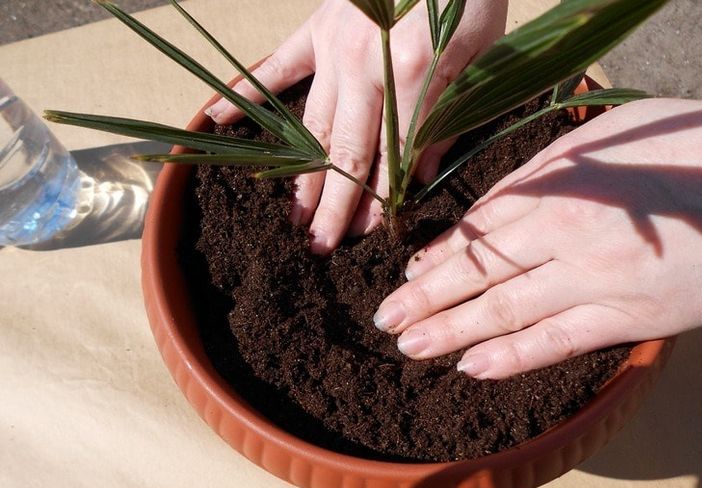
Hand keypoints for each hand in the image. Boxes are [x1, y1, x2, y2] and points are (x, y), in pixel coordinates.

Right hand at [207, 0, 506, 252]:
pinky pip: (278, 64)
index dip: (378, 199)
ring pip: (314, 123)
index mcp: (413, 72)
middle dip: (333, 204)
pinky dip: (248, 91)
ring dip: (302, 172)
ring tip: (293, 216)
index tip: (364, 234)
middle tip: (319, 245)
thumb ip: (448, 115)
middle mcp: (364, 64)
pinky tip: (216, 118)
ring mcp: (334, 45)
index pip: (391, 154)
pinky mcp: (319, 26)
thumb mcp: (483, 52)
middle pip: (346, 150)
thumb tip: (421, 173)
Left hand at [374, 98, 701, 378]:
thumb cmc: (677, 149)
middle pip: (479, 272)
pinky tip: (472, 367)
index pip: (478, 230)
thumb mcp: (597, 141)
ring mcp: (595, 281)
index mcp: (556, 189)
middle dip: (425, 298)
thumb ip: (537, 175)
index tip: (407, 275)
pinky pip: (558, 342)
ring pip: (506, 310)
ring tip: (411, 346)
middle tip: (385, 319)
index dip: (438, 255)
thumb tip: (488, 207)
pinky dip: (512, 356)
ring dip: (452, 330)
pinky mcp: (628, 318)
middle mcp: (565, 236)